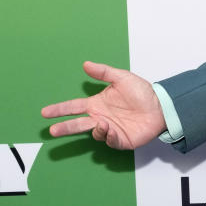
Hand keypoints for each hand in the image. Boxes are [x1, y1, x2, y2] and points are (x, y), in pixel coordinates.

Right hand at [41, 61, 166, 149]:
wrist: (161, 106)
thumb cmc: (142, 93)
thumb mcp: (122, 78)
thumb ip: (103, 72)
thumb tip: (86, 64)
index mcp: (98, 104)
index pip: (74, 107)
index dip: (60, 109)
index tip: (45, 112)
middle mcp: (101, 117)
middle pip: (78, 124)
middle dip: (64, 128)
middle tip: (52, 131)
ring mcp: (110, 129)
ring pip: (94, 133)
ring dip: (96, 128)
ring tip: (103, 122)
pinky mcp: (120, 139)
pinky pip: (109, 140)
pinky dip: (108, 135)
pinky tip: (111, 128)